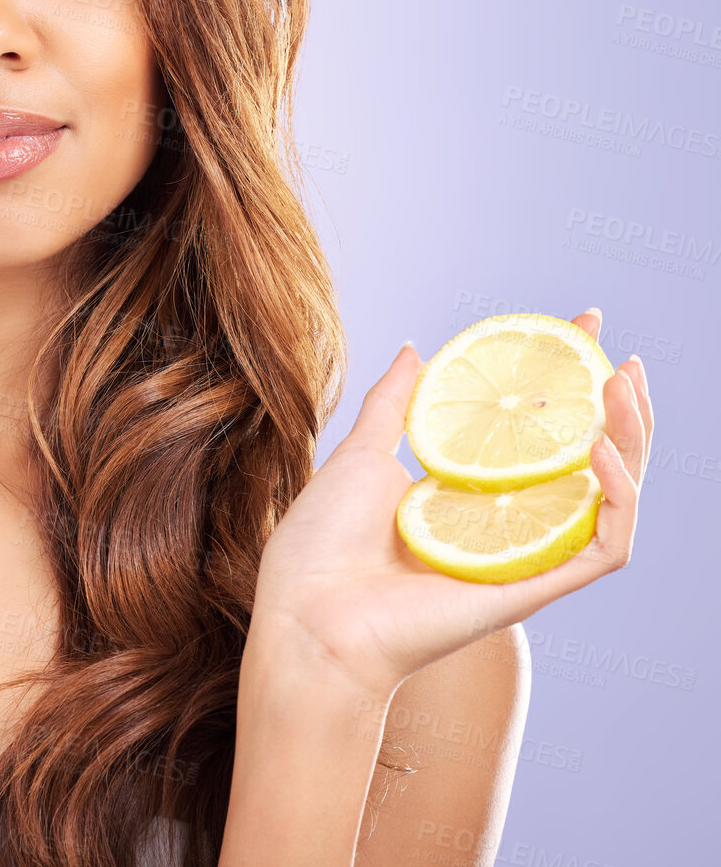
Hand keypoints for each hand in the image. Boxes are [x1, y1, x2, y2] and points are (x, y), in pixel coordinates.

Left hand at [250, 308, 652, 696]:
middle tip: (619, 355)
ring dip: (633, 442)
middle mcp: (505, 524)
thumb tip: (414, 348)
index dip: (567, 378)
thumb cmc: (321, 546)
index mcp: (469, 493)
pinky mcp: (530, 588)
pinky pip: (602, 548)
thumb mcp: (361, 453)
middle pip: (589, 463)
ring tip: (622, 387)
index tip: (582, 325)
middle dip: (617, 406)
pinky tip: (598, 448)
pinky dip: (618, 500)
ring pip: (615, 502)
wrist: (306, 615)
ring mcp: (522, 556)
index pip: (539, 429)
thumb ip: (395, 404)